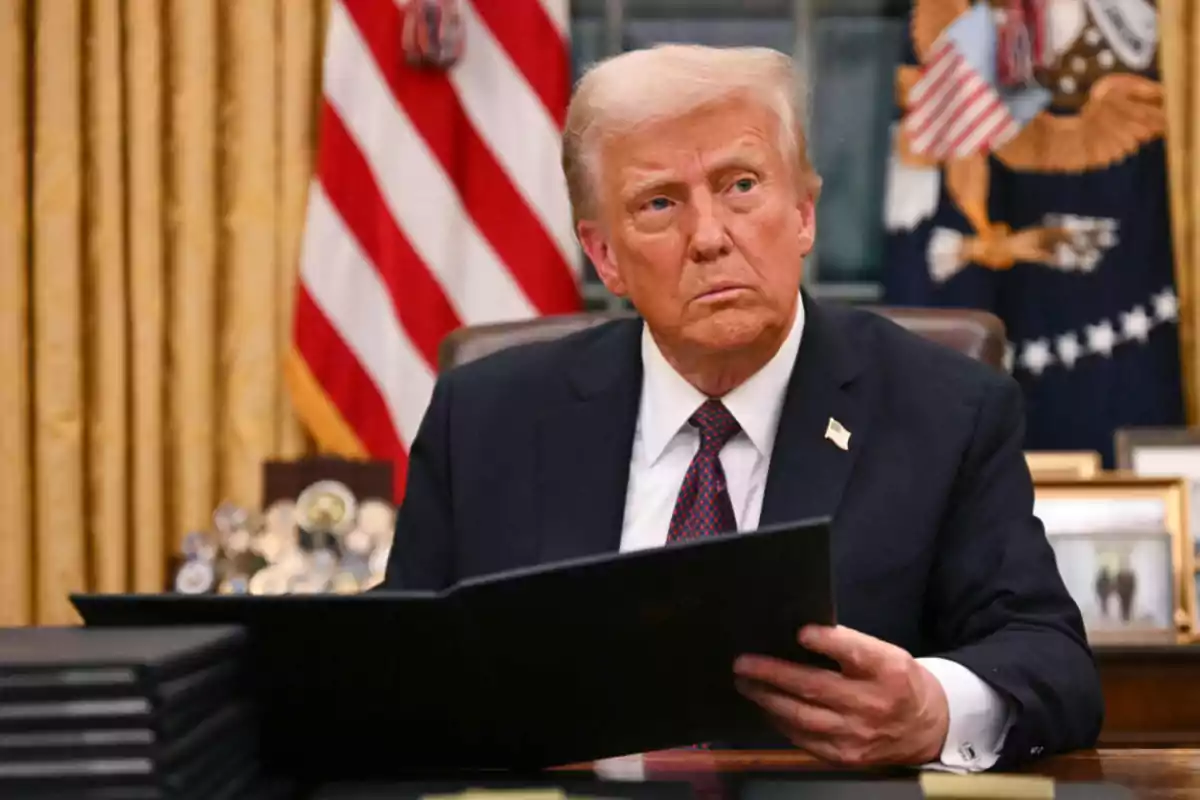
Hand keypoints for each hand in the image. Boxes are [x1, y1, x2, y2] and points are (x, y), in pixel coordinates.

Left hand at [733, 625, 949, 766]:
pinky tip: (764, 705)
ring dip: (767, 698)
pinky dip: (779, 721)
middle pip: (816, 688)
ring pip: (802, 717)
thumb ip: (849, 646)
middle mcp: (872, 704)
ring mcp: (857, 734)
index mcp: (887, 670)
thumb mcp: (886, 655)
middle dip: (774, 674)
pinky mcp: (845, 756)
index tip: (801, 632)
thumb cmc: (898, 681)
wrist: (926, 728)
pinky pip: (803, 738)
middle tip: (744, 663)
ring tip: (745, 682)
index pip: (856, 654)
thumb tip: (797, 634)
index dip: (828, 642)